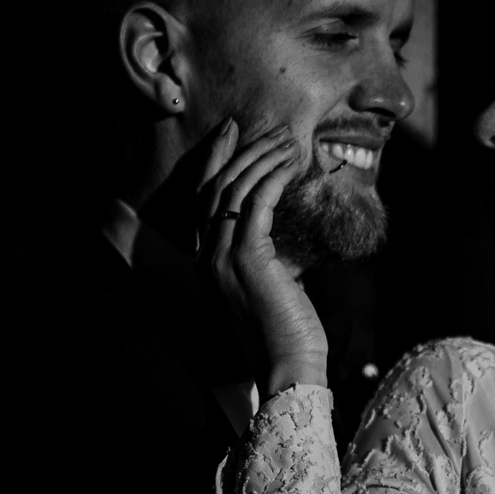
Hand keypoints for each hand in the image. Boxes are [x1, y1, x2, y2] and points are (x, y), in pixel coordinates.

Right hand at [193, 116, 330, 393]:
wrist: (289, 368)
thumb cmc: (286, 335)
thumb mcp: (270, 290)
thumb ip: (267, 260)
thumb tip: (285, 238)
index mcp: (206, 266)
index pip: (204, 202)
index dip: (215, 163)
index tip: (230, 135)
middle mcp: (207, 259)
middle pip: (216, 189)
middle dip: (238, 151)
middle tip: (259, 126)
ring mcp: (223, 258)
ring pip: (236, 190)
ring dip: (262, 158)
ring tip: (285, 138)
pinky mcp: (249, 258)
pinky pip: (257, 202)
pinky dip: (274, 176)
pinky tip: (290, 162)